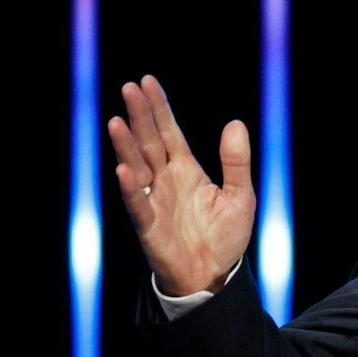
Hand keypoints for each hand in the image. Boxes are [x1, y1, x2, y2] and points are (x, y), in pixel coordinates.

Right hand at [109, 75, 255, 296]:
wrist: (215, 275)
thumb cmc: (224, 236)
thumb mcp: (240, 196)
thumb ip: (236, 162)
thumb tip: (236, 124)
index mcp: (186, 170)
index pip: (169, 132)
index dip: (159, 108)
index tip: (147, 81)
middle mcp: (165, 180)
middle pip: (149, 142)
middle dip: (140, 116)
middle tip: (129, 88)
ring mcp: (154, 201)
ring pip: (137, 166)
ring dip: (126, 145)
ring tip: (117, 121)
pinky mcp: (149, 226)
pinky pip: (137, 204)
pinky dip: (130, 187)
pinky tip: (123, 169)